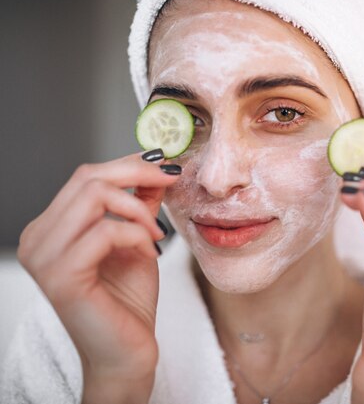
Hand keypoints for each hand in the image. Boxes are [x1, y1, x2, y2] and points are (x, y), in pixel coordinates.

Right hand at [17, 151, 180, 401]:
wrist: (127, 353)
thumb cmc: (129, 302)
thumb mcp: (137, 240)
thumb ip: (139, 204)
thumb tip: (155, 167)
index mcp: (50, 229)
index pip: (84, 177)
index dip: (128, 164)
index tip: (165, 166)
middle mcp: (37, 239)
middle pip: (87, 178)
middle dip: (137, 174)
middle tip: (170, 182)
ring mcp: (44, 258)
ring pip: (93, 197)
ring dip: (138, 209)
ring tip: (157, 233)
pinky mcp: (61, 276)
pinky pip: (105, 231)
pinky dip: (137, 235)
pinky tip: (150, 252)